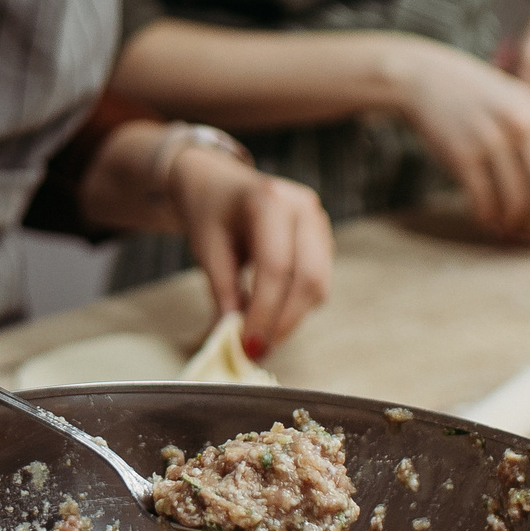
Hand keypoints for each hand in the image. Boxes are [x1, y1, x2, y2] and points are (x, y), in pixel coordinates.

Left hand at [163, 145, 331, 360]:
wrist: (216, 181)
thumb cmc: (208, 211)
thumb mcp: (207, 249)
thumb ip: (223, 293)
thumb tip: (234, 340)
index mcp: (270, 201)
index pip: (276, 267)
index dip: (265, 312)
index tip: (248, 346)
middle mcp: (303, 207)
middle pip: (308, 279)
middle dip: (283, 322)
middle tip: (257, 349)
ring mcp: (319, 220)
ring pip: (319, 284)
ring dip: (292, 317)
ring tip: (260, 333)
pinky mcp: (323, 236)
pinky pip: (319, 280)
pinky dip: (297, 304)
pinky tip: (271, 312)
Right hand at [386, 36, 529, 246]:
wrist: (427, 79)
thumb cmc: (477, 98)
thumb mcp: (518, 102)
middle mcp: (522, 124)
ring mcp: (492, 139)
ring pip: (516, 200)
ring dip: (515, 224)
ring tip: (510, 232)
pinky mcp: (463, 154)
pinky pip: (484, 199)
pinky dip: (488, 217)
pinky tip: (487, 221)